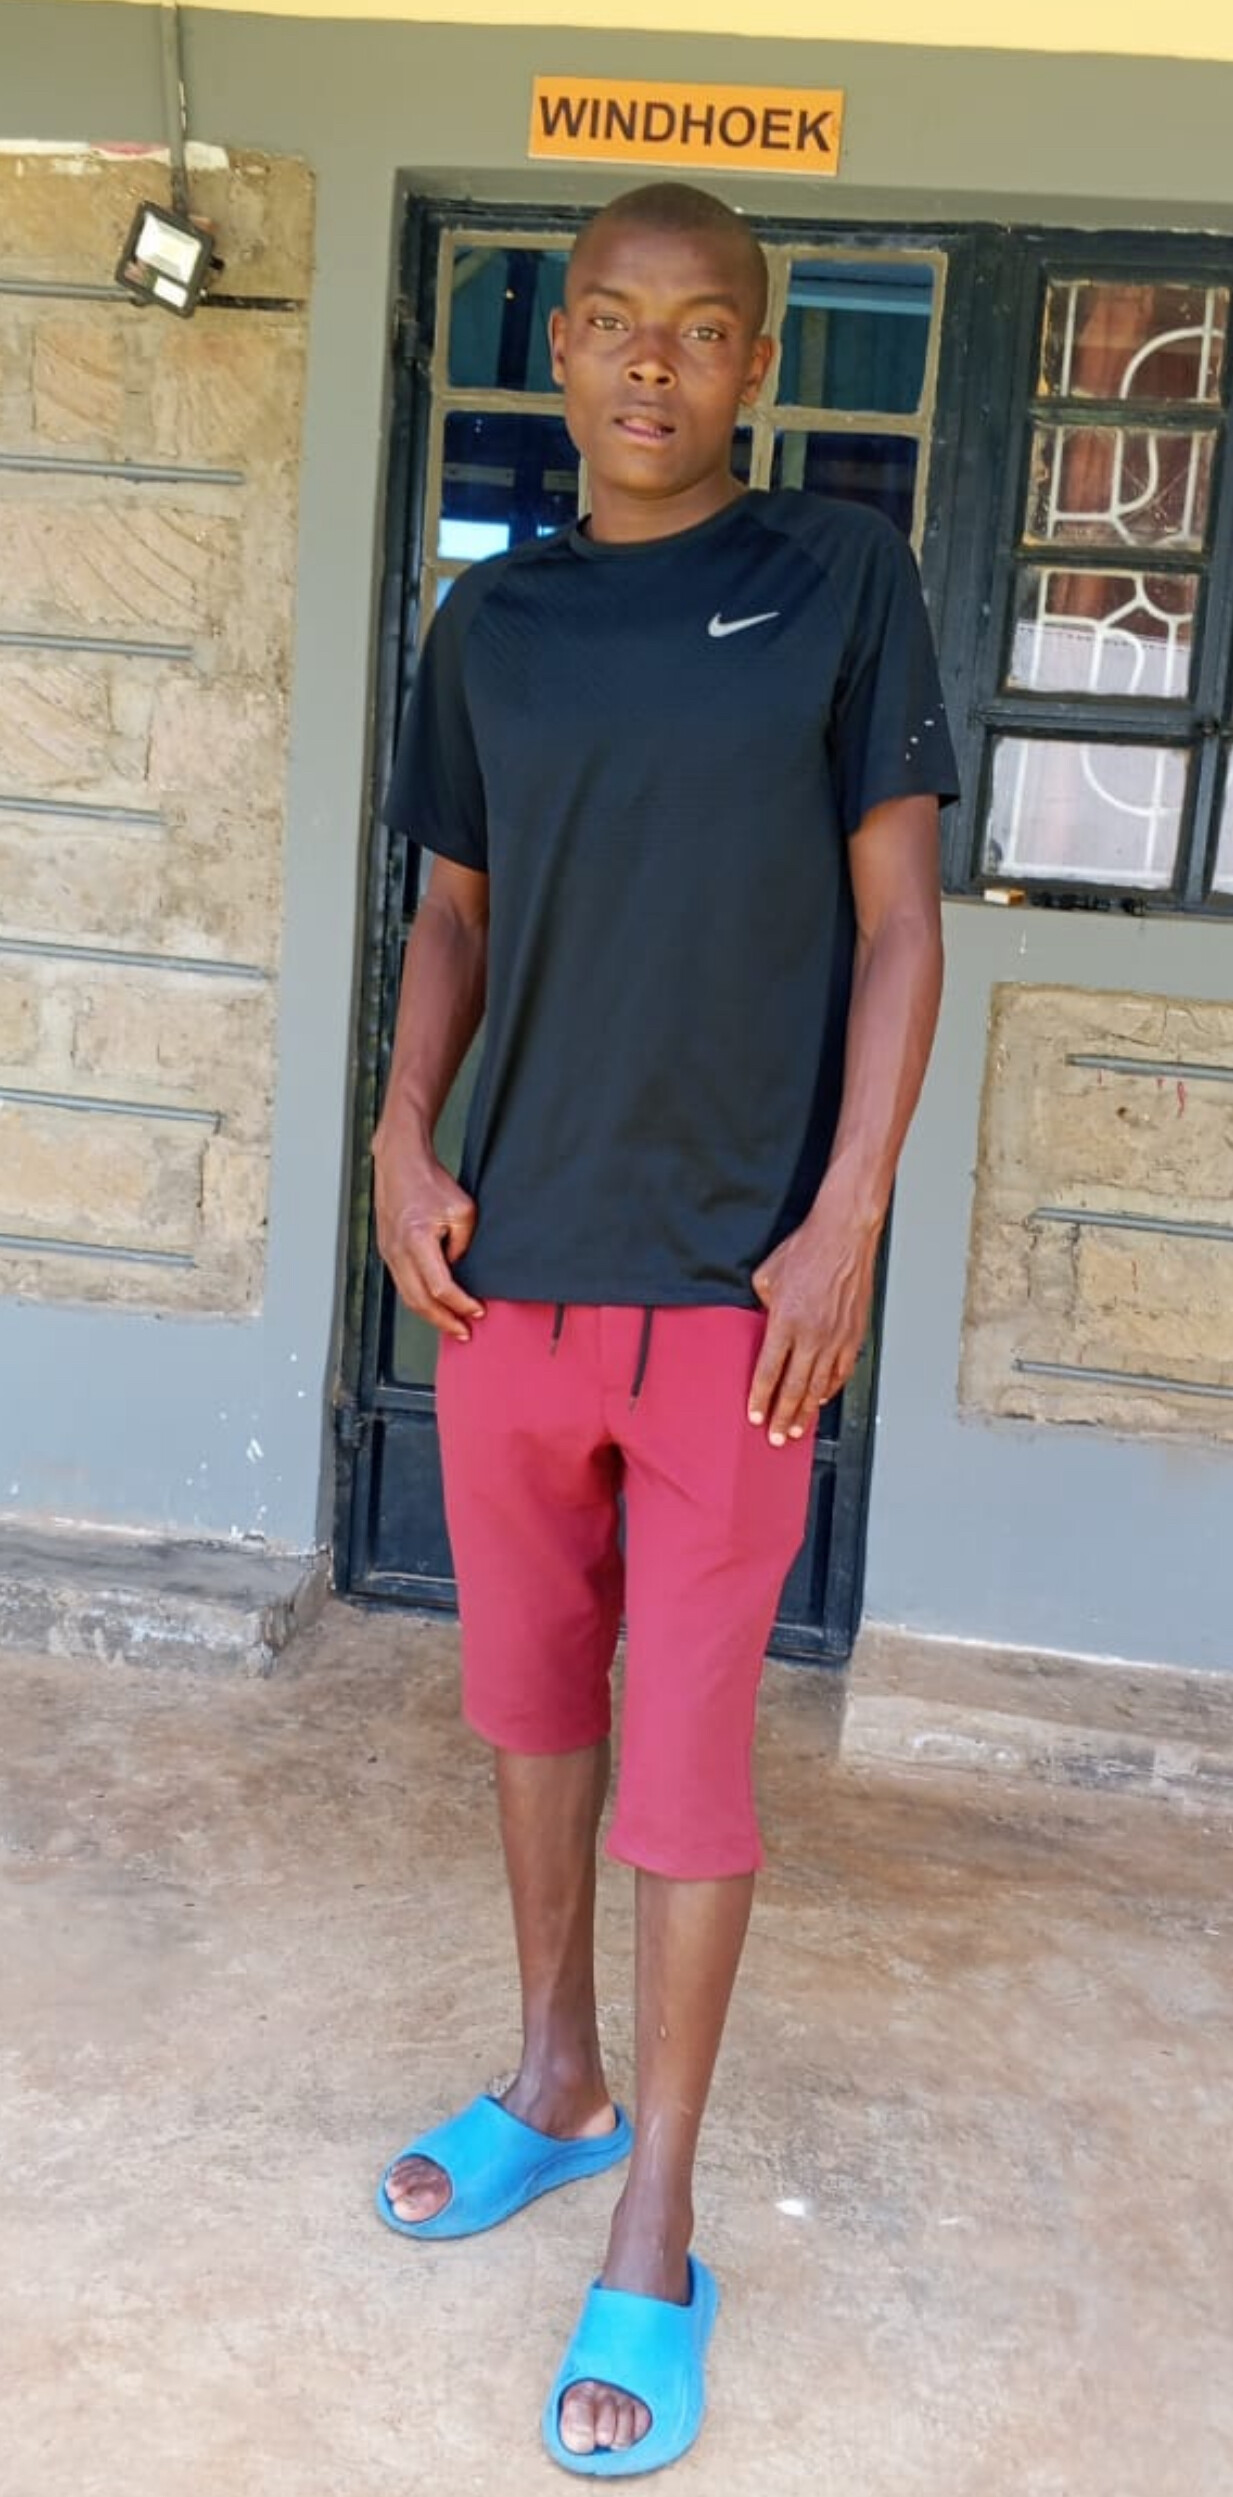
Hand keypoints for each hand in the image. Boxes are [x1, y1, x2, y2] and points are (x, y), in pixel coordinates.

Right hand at [372, 1129, 483, 1339]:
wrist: (400, 1163)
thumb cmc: (430, 1182)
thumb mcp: (463, 1211)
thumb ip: (463, 1246)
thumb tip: (459, 1271)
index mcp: (417, 1240)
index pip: (440, 1287)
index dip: (460, 1304)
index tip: (477, 1311)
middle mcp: (397, 1250)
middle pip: (419, 1301)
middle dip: (443, 1321)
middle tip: (464, 1332)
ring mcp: (388, 1252)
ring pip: (407, 1296)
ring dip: (430, 1315)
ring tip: (451, 1324)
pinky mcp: (387, 1251)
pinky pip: (402, 1283)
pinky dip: (419, 1299)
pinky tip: (434, 1305)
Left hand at [747, 1199, 879, 1444]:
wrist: (844, 1236)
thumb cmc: (806, 1250)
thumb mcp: (766, 1277)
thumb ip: (761, 1307)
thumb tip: (763, 1323)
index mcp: (785, 1322)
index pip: (769, 1371)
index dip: (760, 1398)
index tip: (755, 1416)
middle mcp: (812, 1335)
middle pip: (794, 1387)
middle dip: (783, 1416)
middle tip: (775, 1437)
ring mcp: (836, 1337)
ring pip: (820, 1386)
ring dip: (806, 1411)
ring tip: (796, 1430)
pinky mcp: (854, 1334)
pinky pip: (842, 1372)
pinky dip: (830, 1390)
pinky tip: (822, 1400)